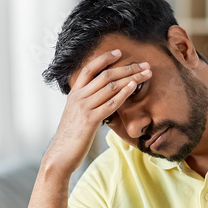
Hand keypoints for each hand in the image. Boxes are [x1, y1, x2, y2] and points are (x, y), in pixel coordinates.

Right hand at [44, 49, 151, 174]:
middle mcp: (79, 97)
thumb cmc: (71, 137)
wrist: (60, 155)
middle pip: (105, 75)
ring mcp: (84, 107)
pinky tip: (134, 87)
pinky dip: (124, 93)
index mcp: (74, 94)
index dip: (105, 58)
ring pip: (111, 87)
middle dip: (127, 68)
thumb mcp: (76, 114)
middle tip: (144, 64)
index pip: (90, 68)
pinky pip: (110, 103)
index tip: (120, 53)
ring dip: (131, 78)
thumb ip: (87, 103)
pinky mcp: (90, 120)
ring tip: (146, 74)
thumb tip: (103, 98)